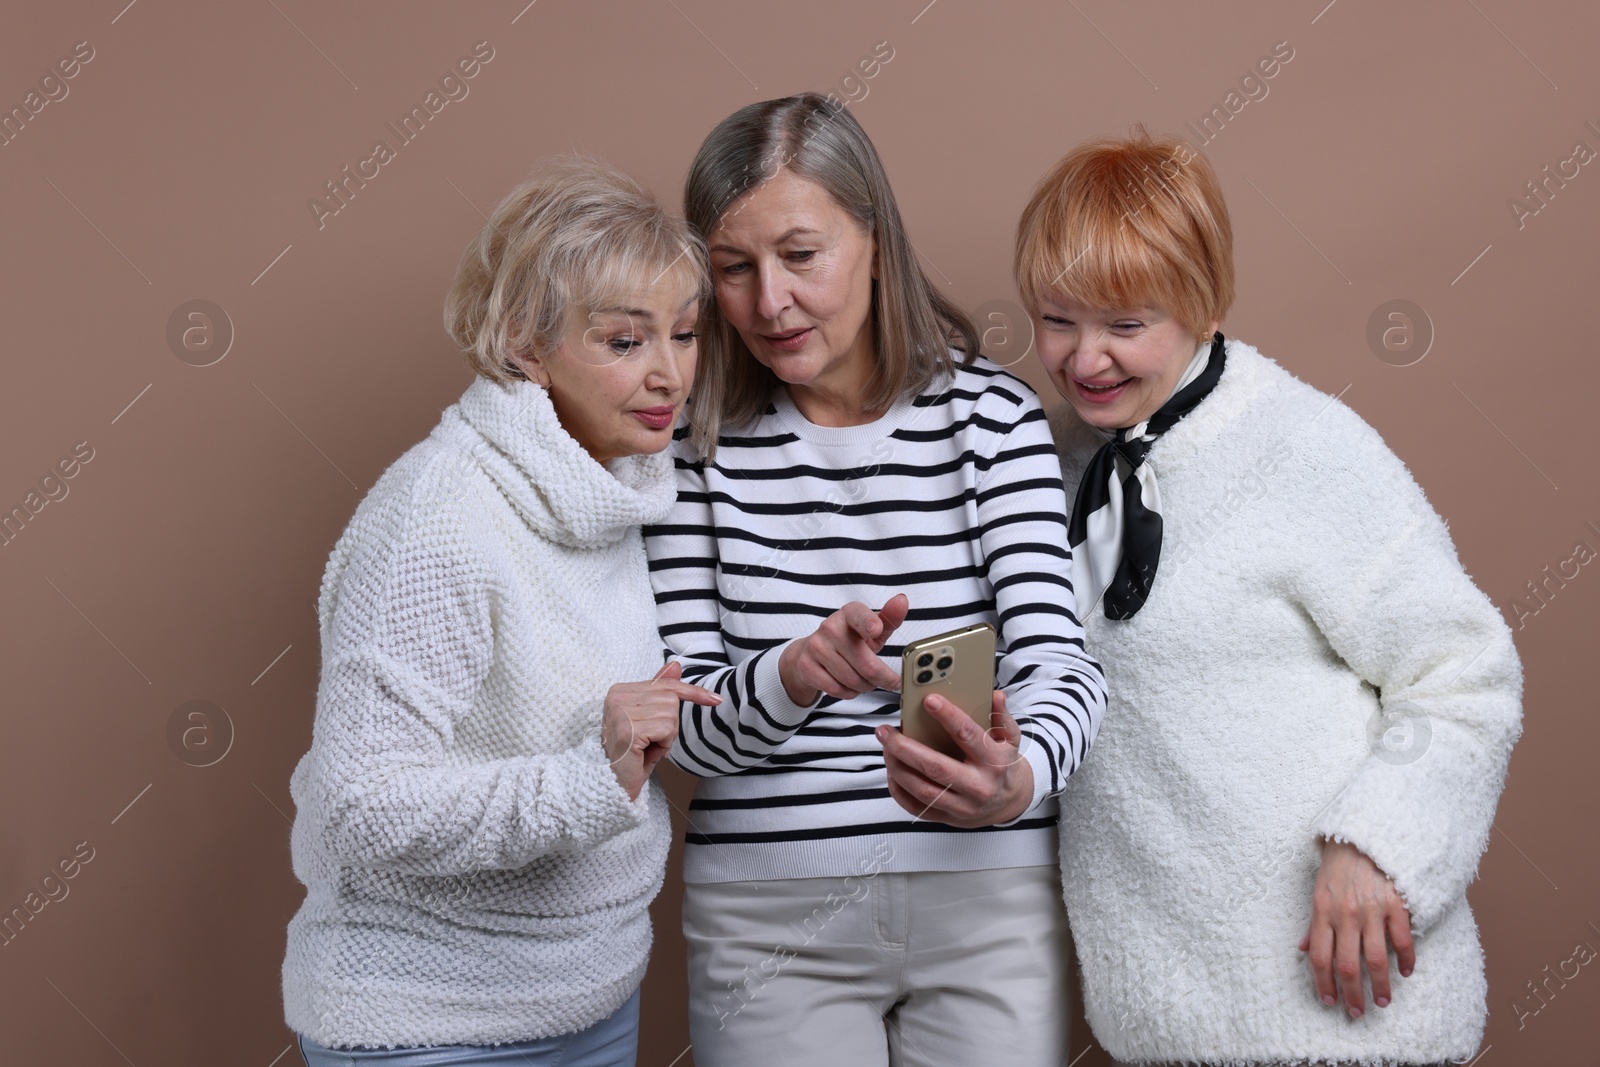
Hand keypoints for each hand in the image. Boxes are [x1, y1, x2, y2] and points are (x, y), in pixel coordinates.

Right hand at [602, 661, 719, 800]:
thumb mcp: (650, 720)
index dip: (692, 693)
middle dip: (669, 725)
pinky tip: (645, 753)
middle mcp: (617, 697)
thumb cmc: (633, 753)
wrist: (614, 784)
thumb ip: (660, 692)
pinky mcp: (628, 730)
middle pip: (671, 700)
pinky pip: (666, 729)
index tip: (717, 700)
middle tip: (650, 741)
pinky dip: (663, 745)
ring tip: (646, 748)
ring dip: (666, 737)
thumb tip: (675, 665)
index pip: (665, 685)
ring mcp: (621, 712)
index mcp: (620, 691)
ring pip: (671, 715)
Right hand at [778, 593, 908, 705]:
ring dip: (866, 686)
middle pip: (865, 664)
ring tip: (867, 681)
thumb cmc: (849, 640)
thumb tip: (902, 601)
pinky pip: (837, 689)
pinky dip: (849, 692)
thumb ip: (889, 618)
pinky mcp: (806, 666)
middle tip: (891, 682)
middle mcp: (830, 627)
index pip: (859, 616)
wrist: (811, 652)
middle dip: (882, 678)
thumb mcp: (871, 629)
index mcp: (849, 614)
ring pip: (852, 680)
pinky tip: (850, 685)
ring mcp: (816, 647)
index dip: (868, 623)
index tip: (876, 630)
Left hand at [877, 689, 1033, 827]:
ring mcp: (962, 806)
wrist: (1010, 803)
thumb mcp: (1010, 738)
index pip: (967, 735)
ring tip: (885, 747)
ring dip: (897, 767)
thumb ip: (1001, 716)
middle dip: (905, 747)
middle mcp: (978, 786)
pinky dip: (898, 789)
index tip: (928, 700)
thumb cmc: (1003, 765)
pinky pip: (916, 807)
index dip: (947, 716)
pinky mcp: (947, 818)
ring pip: (921, 789)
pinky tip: (892, 770)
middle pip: (935, 767)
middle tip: (886, 731)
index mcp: (993, 762)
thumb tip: (996, 695)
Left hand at [1299, 838, 1415, 1017]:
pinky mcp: (1397, 903)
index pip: (1320, 957)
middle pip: (1347, 964)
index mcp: (1323, 911)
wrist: (1363, 834)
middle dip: (1352, 993)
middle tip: (1358, 1012)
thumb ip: (1314, 923)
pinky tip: (1406, 972)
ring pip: (1376, 958)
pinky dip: (1406, 960)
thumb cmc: (1338, 865)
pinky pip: (1402, 940)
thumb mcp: (1318, 891)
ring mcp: (1372, 909)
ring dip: (1380, 985)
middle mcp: (1346, 913)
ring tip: (1382, 1001)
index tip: (1329, 1001)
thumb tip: (1303, 950)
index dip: (1324, 983)